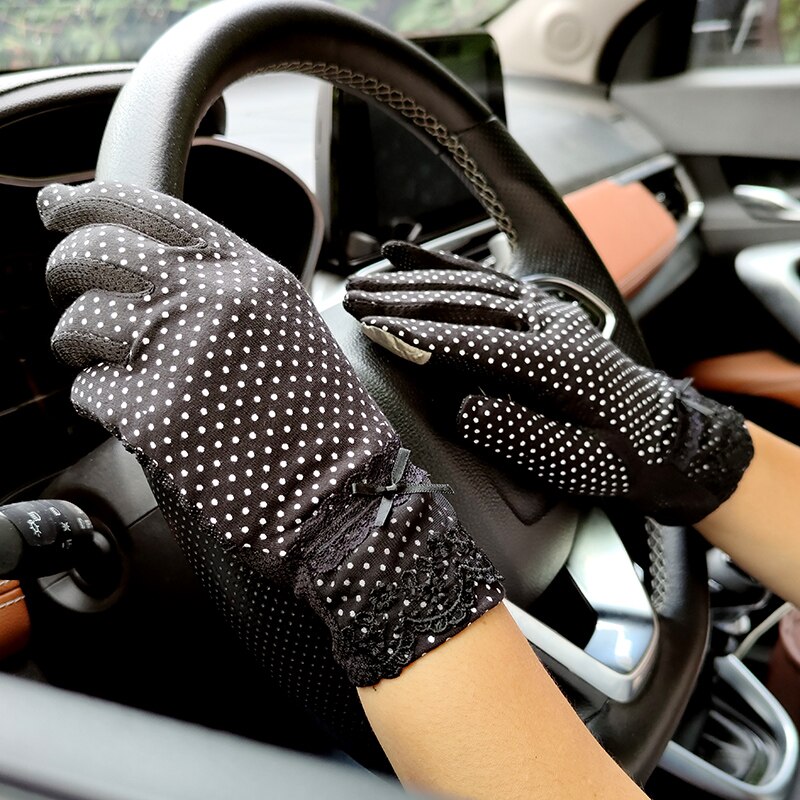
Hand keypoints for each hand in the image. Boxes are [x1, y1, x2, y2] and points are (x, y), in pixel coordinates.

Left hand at [39, 183, 502, 685]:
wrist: (338, 491)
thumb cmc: (315, 416)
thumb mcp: (283, 323)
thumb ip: (220, 285)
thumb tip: (143, 263)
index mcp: (249, 275)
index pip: (149, 208)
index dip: (89, 200)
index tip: (58, 206)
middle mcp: (212, 303)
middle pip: (96, 254)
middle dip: (64, 269)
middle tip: (64, 289)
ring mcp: (179, 358)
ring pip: (79, 322)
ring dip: (77, 344)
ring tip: (104, 363)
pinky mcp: (153, 418)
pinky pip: (88, 391)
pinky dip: (99, 403)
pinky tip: (137, 415)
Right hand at [344, 241, 753, 524]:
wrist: (657, 434)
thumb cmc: (614, 454)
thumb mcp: (574, 461)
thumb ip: (519, 433)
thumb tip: (461, 408)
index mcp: (559, 364)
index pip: (479, 345)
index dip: (423, 338)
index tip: (375, 331)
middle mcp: (548, 324)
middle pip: (466, 304)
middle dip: (404, 301)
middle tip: (353, 300)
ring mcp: (542, 308)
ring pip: (469, 284)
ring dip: (413, 281)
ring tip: (365, 281)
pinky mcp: (535, 305)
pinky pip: (482, 277)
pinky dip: (441, 262)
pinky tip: (406, 254)